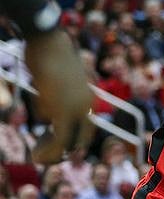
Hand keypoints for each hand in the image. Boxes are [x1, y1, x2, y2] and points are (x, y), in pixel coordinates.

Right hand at [24, 29, 93, 163]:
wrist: (47, 41)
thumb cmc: (49, 55)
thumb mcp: (58, 82)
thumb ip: (57, 100)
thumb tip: (47, 117)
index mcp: (90, 98)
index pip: (89, 129)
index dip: (77, 142)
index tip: (64, 149)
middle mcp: (88, 106)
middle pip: (82, 139)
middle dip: (66, 151)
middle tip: (49, 157)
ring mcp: (77, 109)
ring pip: (67, 141)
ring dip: (52, 153)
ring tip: (38, 157)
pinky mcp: (63, 111)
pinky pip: (59, 139)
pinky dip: (48, 150)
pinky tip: (37, 156)